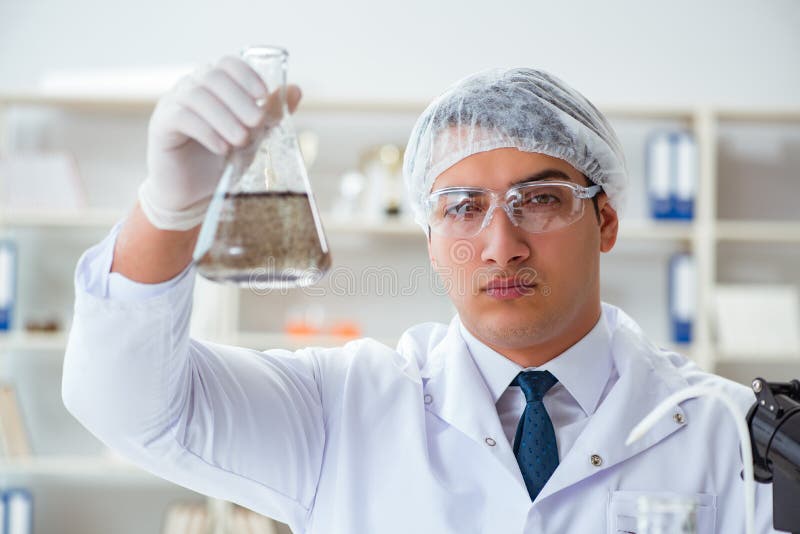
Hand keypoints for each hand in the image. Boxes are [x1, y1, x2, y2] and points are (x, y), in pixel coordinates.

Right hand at [139, 54, 301, 229]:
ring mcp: (173, 103)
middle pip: (214, 77)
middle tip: (258, 124)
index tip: (263, 95)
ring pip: (198, 96)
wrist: (195, 193)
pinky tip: (222, 148)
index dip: (246, 75)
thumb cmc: (224, 159)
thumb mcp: (253, 136)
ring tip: (242, 141)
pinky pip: (182, 118)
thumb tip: (296, 90)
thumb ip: (271, 114)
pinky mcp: (161, 125)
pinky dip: (207, 132)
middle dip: (239, 99)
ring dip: (225, 118)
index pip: (228, 64)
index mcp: (215, 85)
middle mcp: (191, 87)